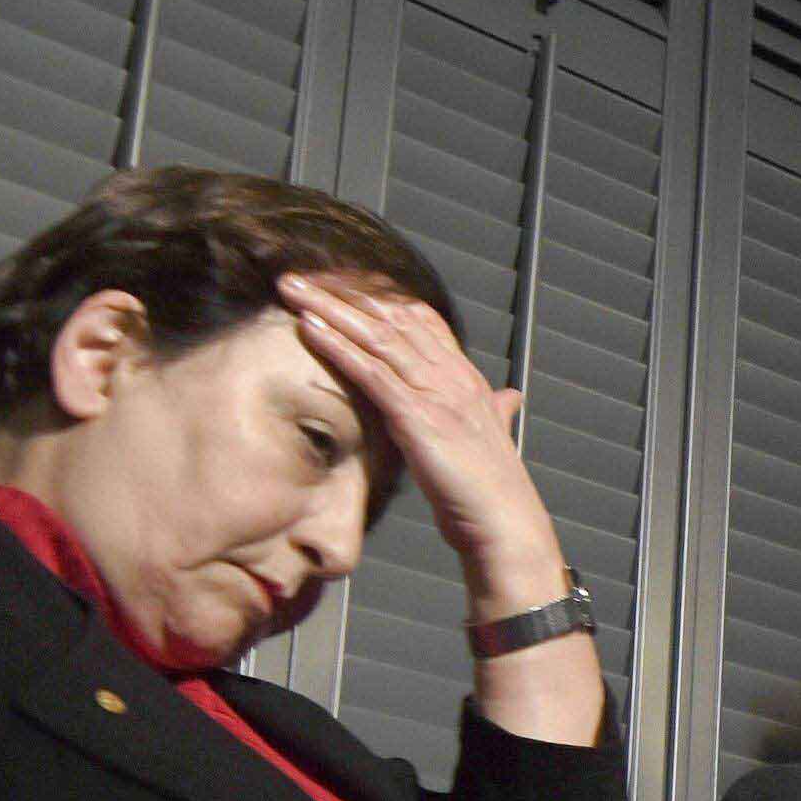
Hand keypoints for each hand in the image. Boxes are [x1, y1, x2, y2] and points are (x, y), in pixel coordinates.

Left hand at [277, 273, 561, 598]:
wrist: (505, 522)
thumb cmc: (492, 489)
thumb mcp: (493, 437)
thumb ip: (496, 410)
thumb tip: (509, 397)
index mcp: (466, 377)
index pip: (420, 319)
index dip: (377, 298)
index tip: (337, 285)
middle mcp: (452, 375)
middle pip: (392, 317)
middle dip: (342, 293)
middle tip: (299, 278)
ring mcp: (437, 392)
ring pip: (377, 336)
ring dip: (330, 308)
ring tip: (291, 289)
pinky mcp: (418, 416)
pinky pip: (371, 372)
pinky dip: (338, 346)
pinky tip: (309, 328)